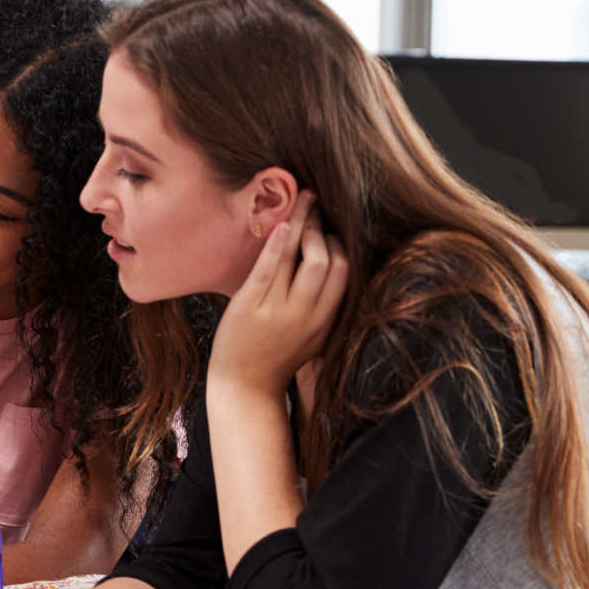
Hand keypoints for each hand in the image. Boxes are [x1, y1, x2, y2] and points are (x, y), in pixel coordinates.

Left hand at [208, 192, 349, 398]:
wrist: (244, 388)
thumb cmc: (275, 357)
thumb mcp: (311, 335)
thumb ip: (322, 306)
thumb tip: (330, 265)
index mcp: (326, 320)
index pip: (344, 271)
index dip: (338, 243)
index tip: (329, 225)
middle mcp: (307, 314)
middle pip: (328, 261)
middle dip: (321, 227)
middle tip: (314, 205)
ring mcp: (279, 311)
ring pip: (300, 258)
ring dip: (302, 223)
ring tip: (301, 201)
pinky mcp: (251, 307)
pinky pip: (268, 268)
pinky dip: (277, 244)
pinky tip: (282, 225)